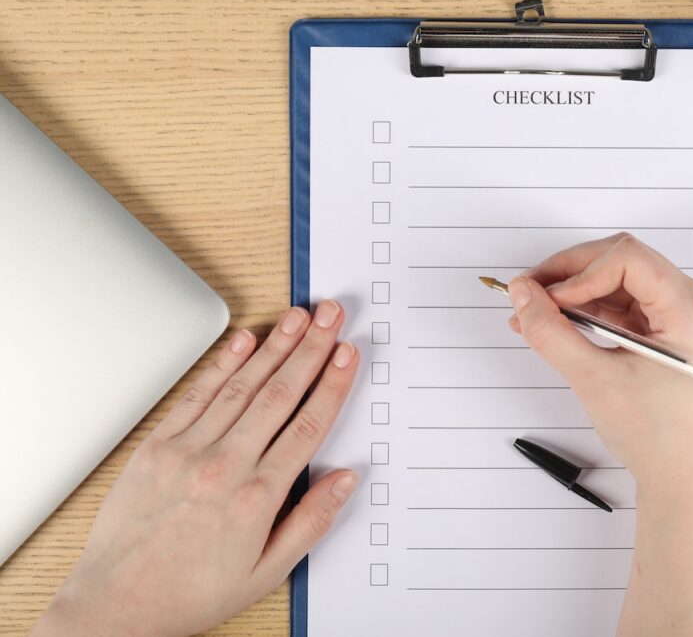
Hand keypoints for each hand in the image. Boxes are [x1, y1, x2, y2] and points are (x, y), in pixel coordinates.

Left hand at [32, 302, 358, 636]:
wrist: (117, 604)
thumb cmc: (191, 593)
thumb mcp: (267, 572)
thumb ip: (311, 522)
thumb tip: (344, 479)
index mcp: (257, 498)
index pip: (307, 426)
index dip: (332, 384)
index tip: (347, 354)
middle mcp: (223, 466)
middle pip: (279, 394)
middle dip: (312, 349)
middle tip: (332, 316)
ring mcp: (187, 451)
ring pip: (241, 386)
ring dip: (274, 347)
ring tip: (299, 318)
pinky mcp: (157, 446)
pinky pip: (196, 394)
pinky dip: (222, 363)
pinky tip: (244, 340)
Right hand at [510, 234, 692, 635]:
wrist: (680, 476)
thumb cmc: (657, 436)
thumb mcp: (595, 380)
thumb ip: (552, 333)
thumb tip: (523, 295)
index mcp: (690, 310)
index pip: (627, 259)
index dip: (578, 271)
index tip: (544, 296)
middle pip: (622, 262)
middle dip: (570, 276)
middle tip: (528, 293)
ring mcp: (681, 315)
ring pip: (618, 281)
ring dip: (574, 293)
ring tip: (534, 312)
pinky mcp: (667, 329)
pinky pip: (622, 303)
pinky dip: (588, 310)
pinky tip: (556, 323)